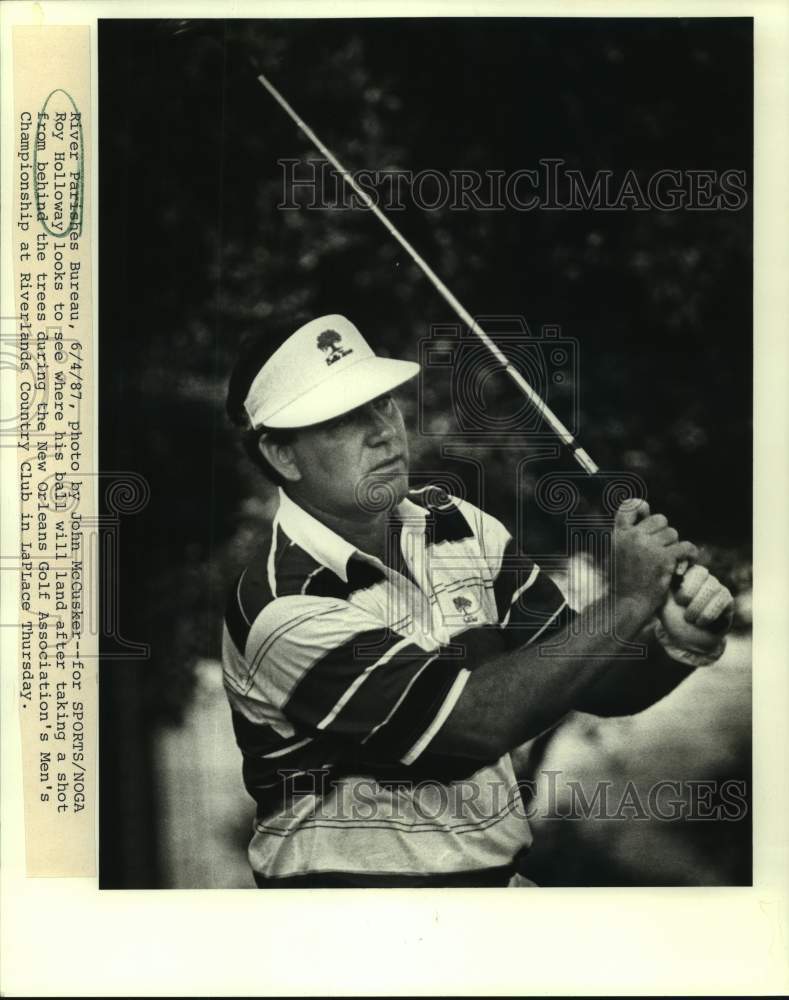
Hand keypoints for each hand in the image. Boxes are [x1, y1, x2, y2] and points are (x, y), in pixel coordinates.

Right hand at [613, 499, 697, 624]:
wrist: (626, 603)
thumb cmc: (622, 582)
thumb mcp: (617, 553)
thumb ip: (628, 536)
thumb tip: (647, 516)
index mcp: (619, 534)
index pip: (629, 506)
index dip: (641, 506)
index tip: (646, 515)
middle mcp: (633, 536)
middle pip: (660, 519)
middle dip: (664, 532)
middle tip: (662, 548)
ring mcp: (648, 546)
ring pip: (673, 534)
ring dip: (674, 546)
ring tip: (671, 559)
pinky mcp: (664, 558)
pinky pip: (685, 546)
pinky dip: (689, 553)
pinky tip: (687, 560)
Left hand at [658, 565, 733, 657]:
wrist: (686, 639)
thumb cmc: (672, 617)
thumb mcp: (662, 600)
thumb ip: (662, 584)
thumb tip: (661, 568)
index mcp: (684, 572)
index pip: (687, 564)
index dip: (682, 579)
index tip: (677, 597)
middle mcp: (702, 576)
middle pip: (701, 572)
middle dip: (689, 591)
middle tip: (681, 605)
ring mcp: (716, 586)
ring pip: (712, 587)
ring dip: (698, 606)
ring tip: (689, 619)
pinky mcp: (726, 599)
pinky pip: (721, 600)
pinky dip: (708, 614)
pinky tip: (700, 622)